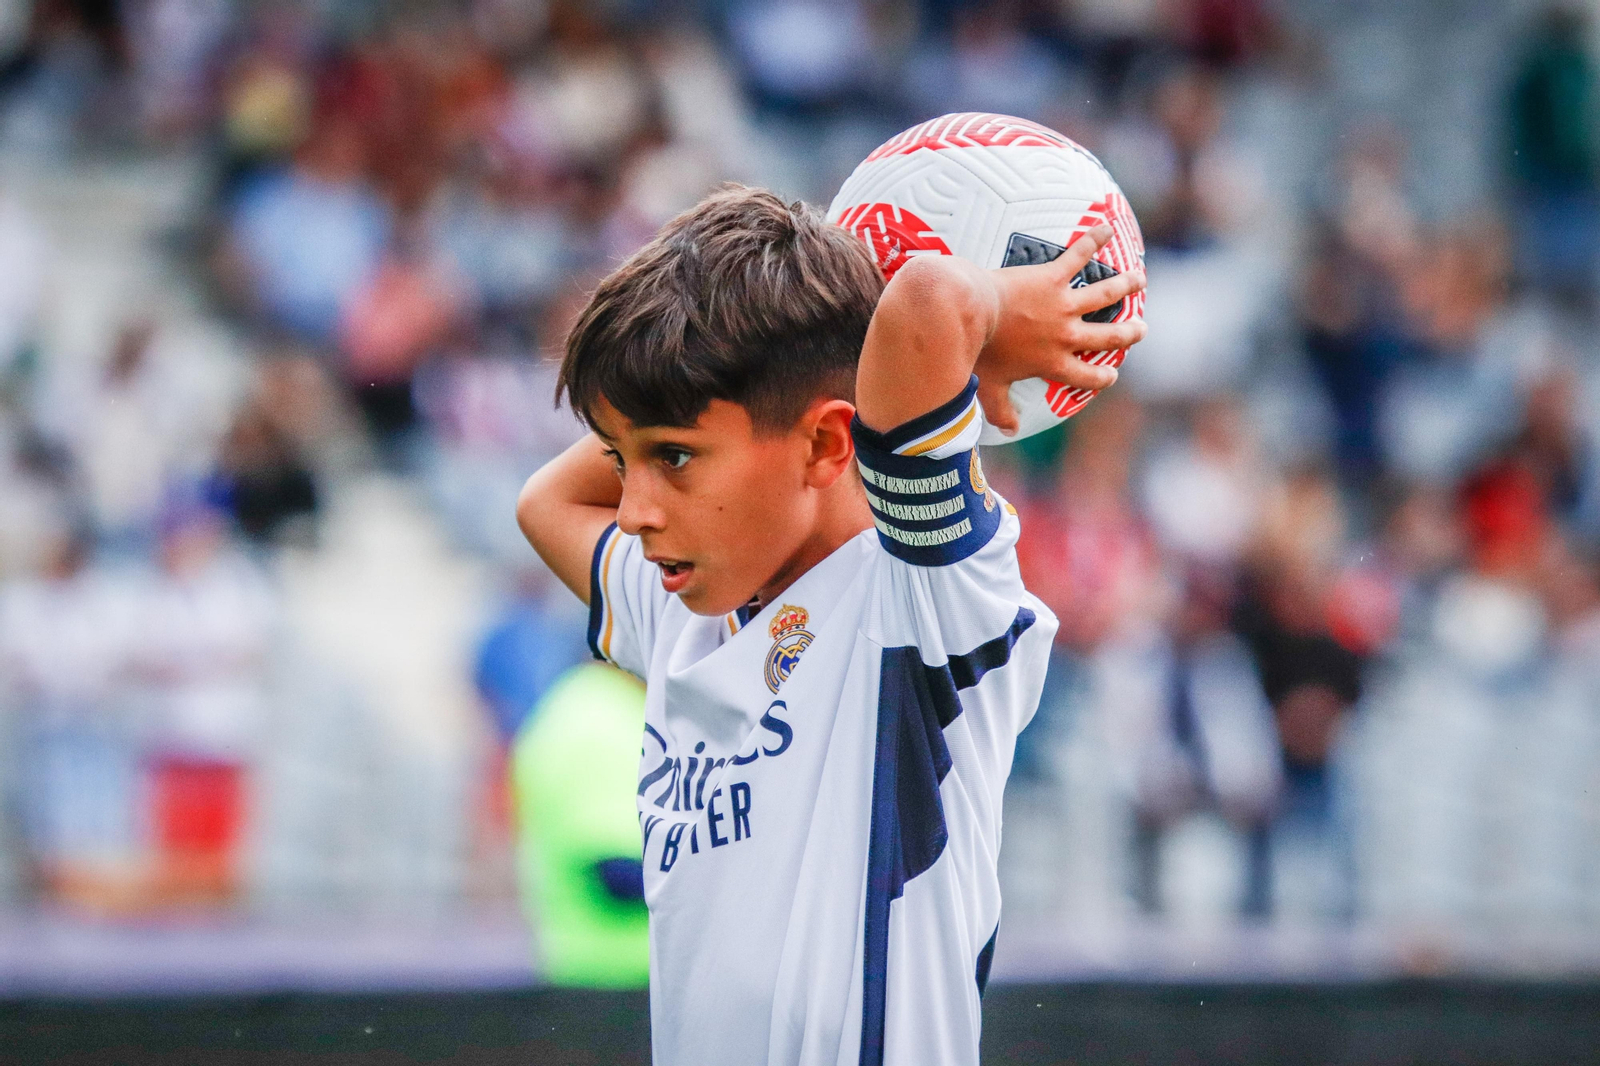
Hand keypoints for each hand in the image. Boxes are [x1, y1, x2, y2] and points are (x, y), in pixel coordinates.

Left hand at [975, 224, 1146, 435]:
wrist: (970, 312)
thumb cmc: (978, 351)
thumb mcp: (990, 387)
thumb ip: (1001, 411)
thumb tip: (1009, 431)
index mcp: (1053, 362)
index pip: (1087, 377)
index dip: (1103, 379)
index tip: (1111, 375)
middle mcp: (1066, 334)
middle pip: (1108, 338)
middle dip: (1129, 334)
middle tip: (1140, 330)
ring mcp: (1062, 304)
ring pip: (1105, 295)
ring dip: (1126, 286)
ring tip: (1140, 279)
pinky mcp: (1052, 276)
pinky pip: (1078, 255)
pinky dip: (1093, 240)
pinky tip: (1104, 227)